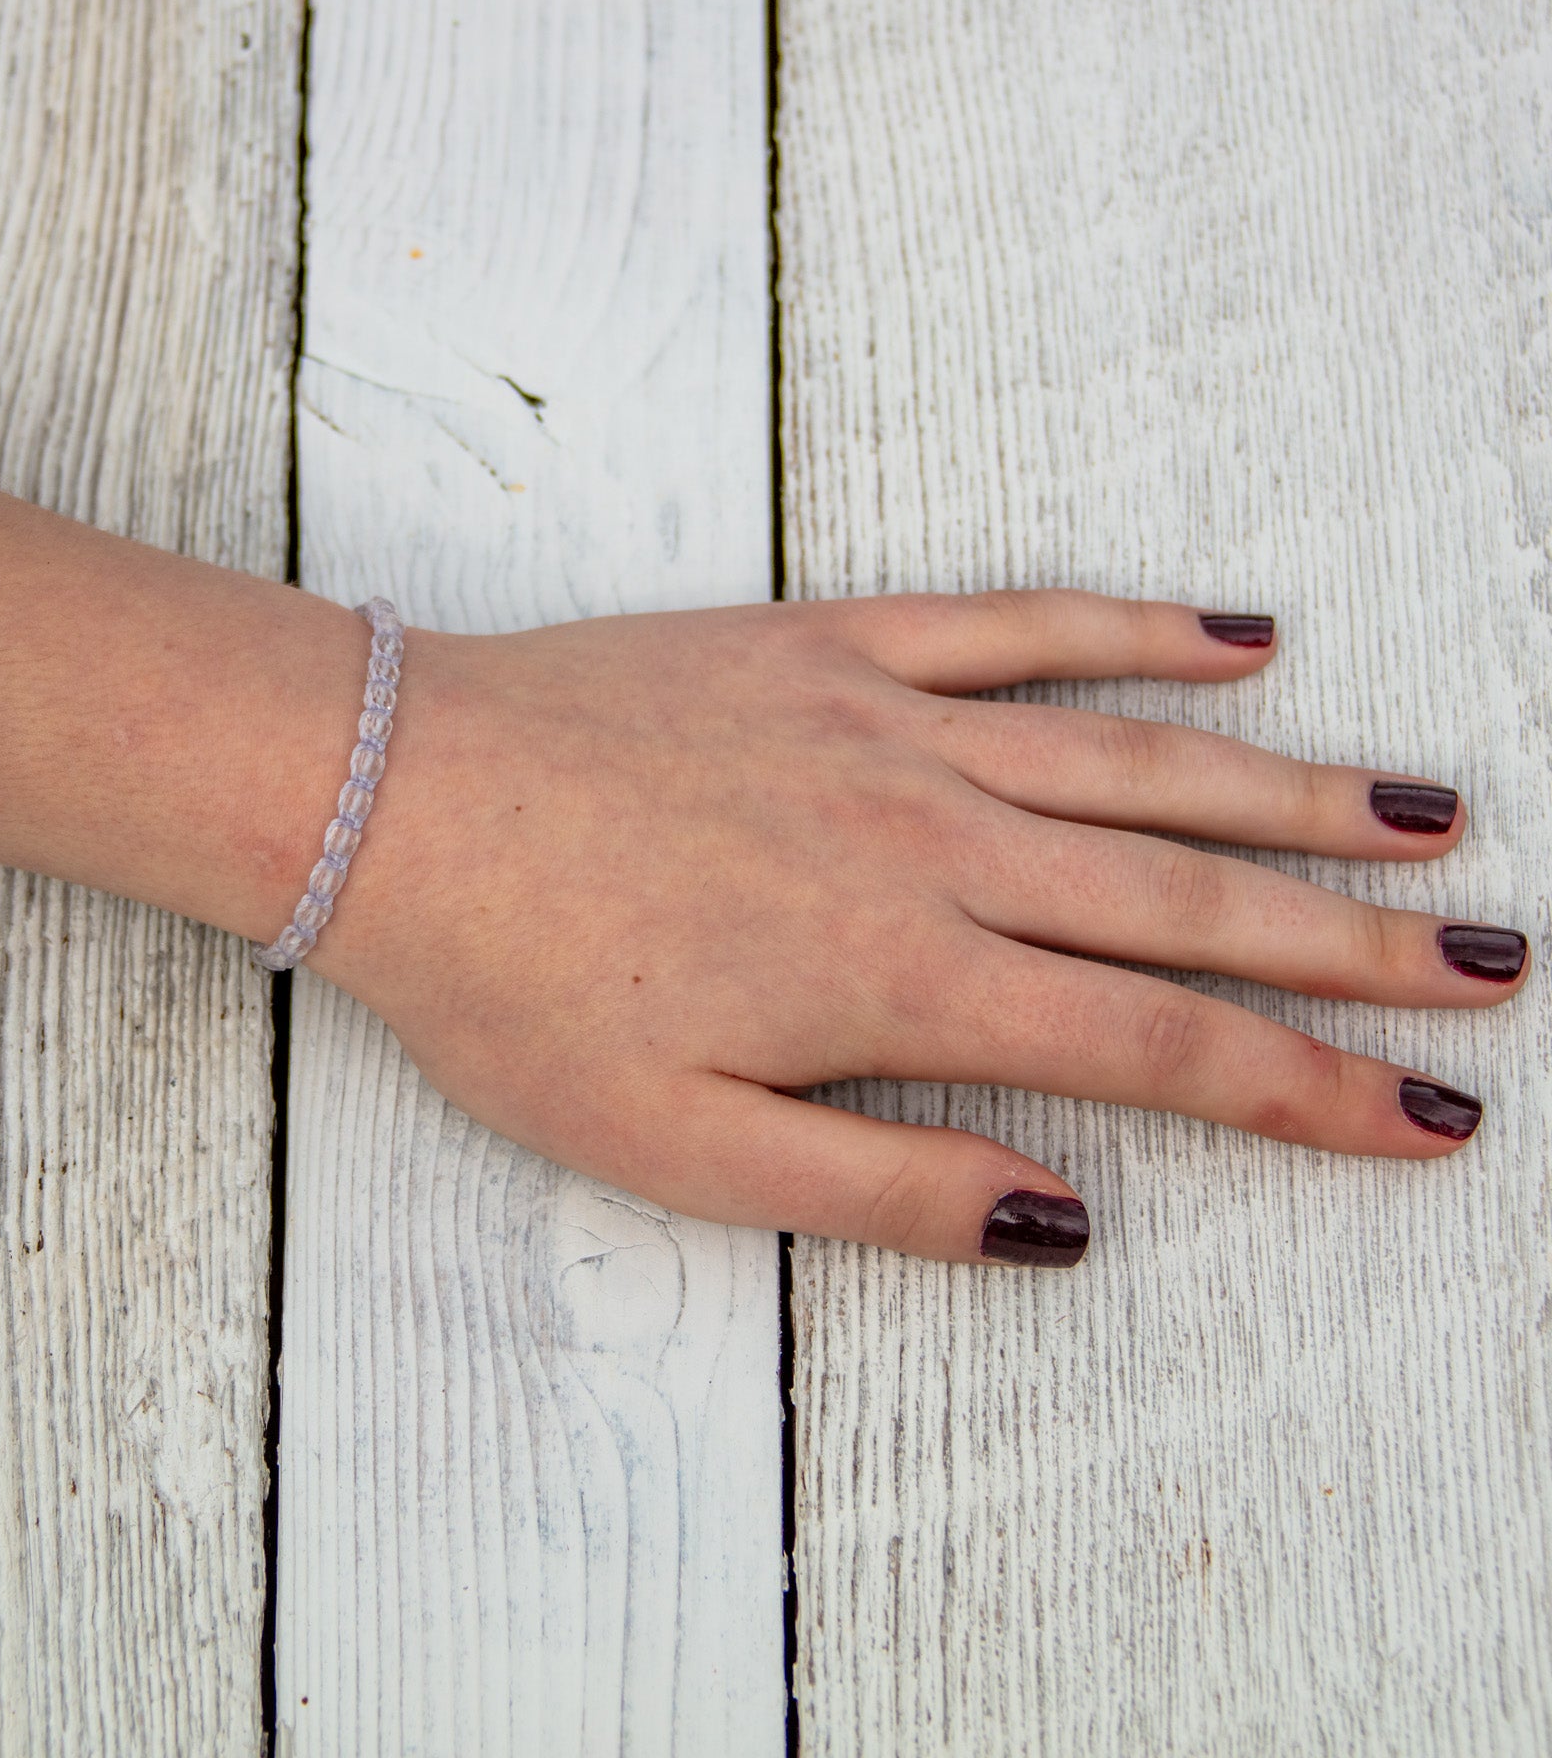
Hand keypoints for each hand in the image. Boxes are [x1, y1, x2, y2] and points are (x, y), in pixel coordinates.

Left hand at [310, 591, 1526, 1266]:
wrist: (398, 801)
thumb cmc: (517, 987)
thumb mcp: (678, 1150)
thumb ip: (880, 1187)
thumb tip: (1063, 1218)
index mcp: (901, 979)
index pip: (1158, 1046)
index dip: (1310, 1087)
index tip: (1432, 1111)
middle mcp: (931, 841)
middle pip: (1189, 894)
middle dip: (1354, 940)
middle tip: (1491, 959)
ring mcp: (890, 726)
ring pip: (1137, 759)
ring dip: (1293, 787)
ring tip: (1424, 814)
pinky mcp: (831, 644)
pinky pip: (1017, 622)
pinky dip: (1135, 628)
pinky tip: (1237, 633)